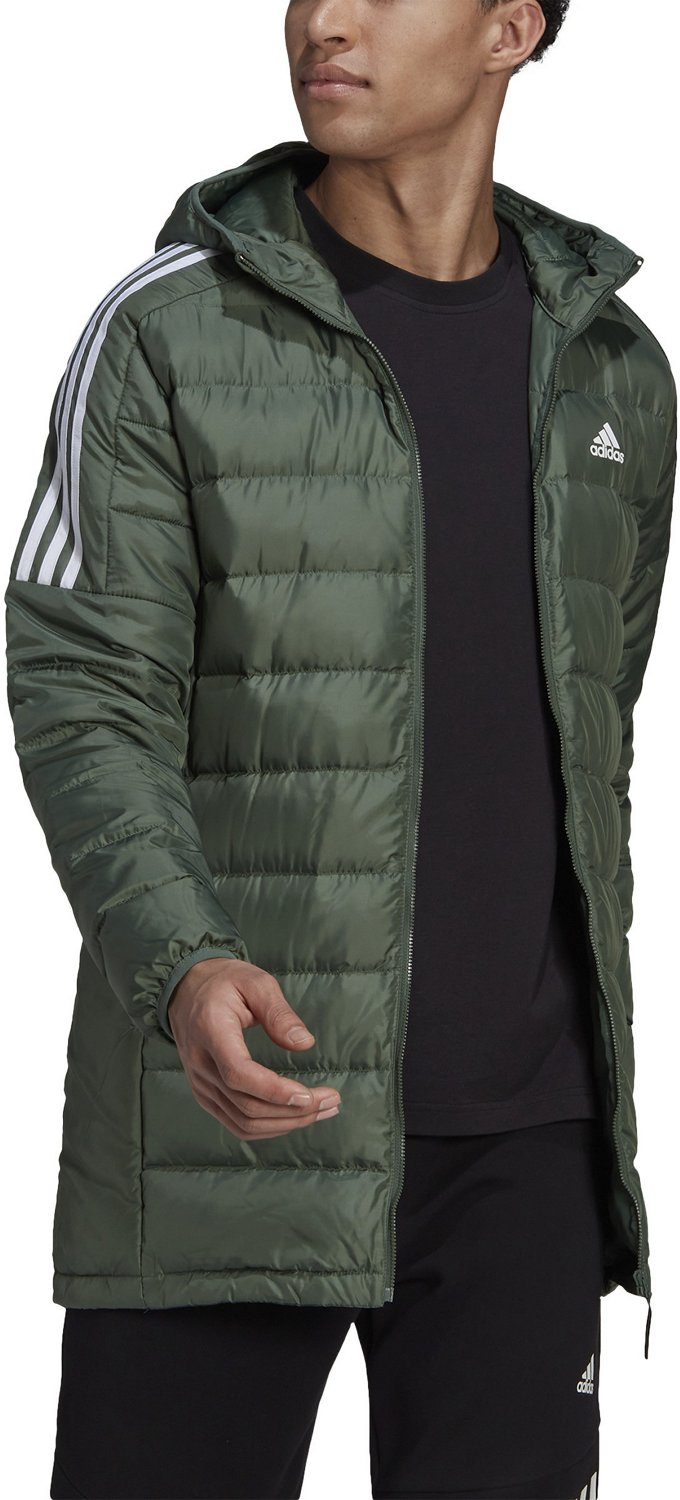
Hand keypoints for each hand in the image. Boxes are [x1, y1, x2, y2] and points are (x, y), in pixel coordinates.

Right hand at [166, 957, 341, 1139]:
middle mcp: (201, 1065)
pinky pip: (237, 1124)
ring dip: (286, 1123)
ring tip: (322, 1110)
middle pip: (246, 1105)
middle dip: (294, 1110)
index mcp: (211, 1032)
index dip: (274, 1091)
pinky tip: (295, 1118)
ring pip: (243, 1122)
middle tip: (332, 1100)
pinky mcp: (206, 1095)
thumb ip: (278, 1012)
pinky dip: (269, 1128)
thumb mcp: (255, 982)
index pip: (238, 1074)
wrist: (185, 991)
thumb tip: (305, 1043)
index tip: (309, 1095)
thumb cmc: (223, 983)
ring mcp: (201, 1085)